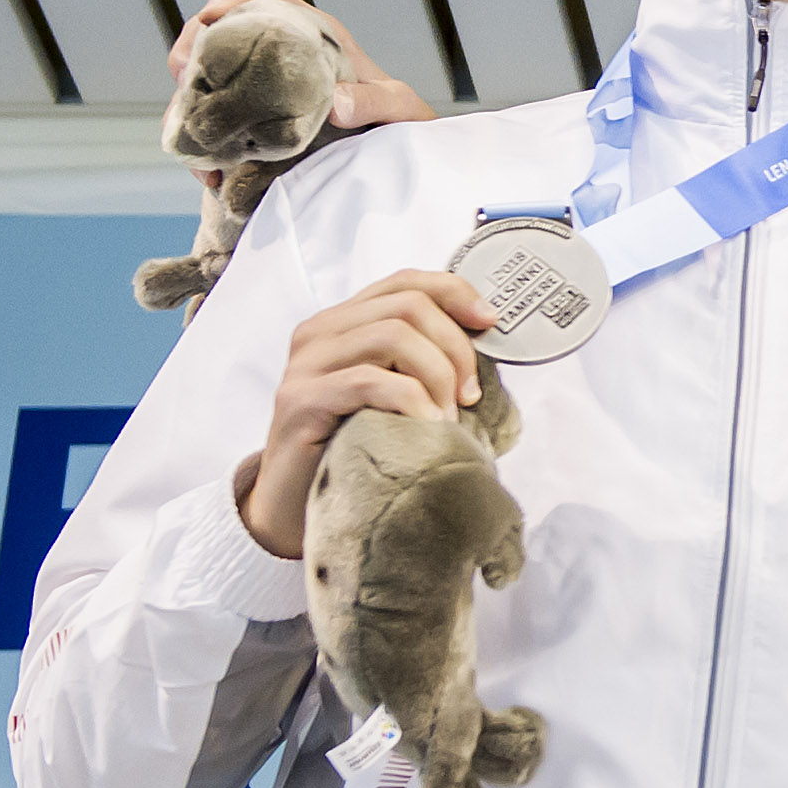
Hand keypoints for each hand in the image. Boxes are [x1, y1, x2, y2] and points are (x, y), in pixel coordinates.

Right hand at [172, 0, 435, 169]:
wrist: (388, 149)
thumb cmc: (394, 118)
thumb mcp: (396, 106)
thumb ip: (375, 102)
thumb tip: (337, 105)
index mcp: (309, 31)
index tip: (212, 16)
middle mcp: (274, 49)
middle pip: (215, 29)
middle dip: (190, 46)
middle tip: (184, 77)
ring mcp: (254, 81)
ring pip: (201, 72)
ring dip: (185, 94)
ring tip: (186, 126)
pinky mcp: (245, 116)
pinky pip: (208, 116)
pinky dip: (198, 137)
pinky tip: (206, 168)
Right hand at [242, 271, 494, 558]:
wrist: (297, 506)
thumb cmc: (356, 448)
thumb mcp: (397, 394)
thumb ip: (425, 361)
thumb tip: (487, 338)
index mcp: (344, 322)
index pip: (405, 281)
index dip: (455, 292)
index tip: (491, 322)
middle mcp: (319, 333)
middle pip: (408, 306)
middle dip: (455, 347)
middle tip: (470, 395)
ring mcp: (304, 365)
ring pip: (393, 336)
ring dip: (437, 375)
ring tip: (447, 418)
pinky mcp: (299, 401)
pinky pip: (370, 382)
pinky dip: (412, 402)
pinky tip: (427, 427)